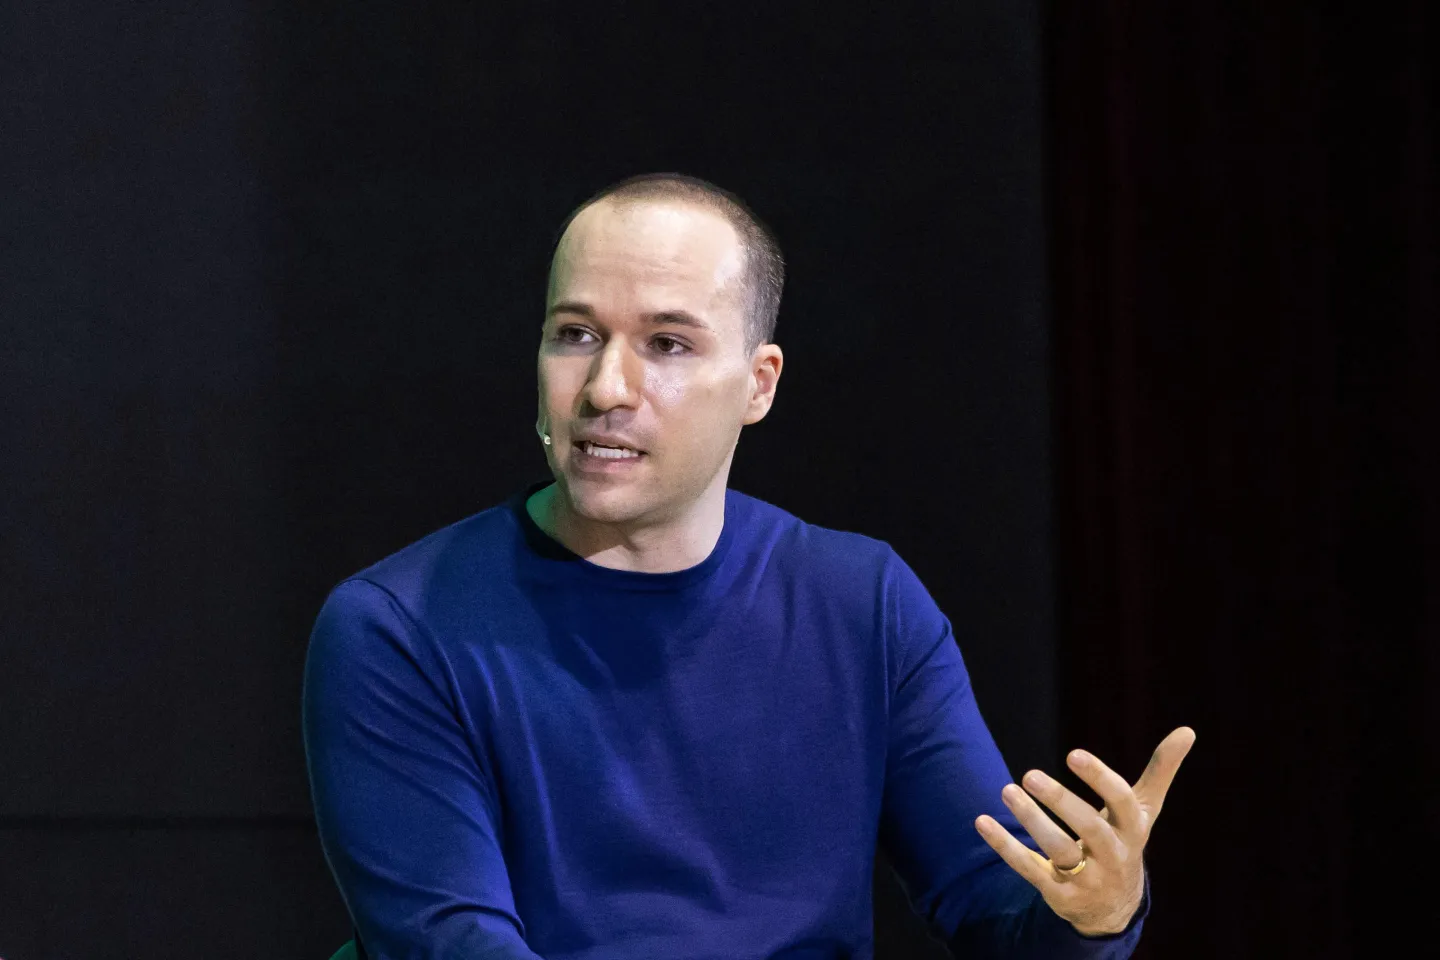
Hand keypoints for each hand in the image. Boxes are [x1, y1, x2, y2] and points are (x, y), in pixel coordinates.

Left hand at [974, 726, 1195, 935]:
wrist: (1115, 906)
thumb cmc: (1125, 840)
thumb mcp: (1145, 809)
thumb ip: (1160, 770)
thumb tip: (1187, 730)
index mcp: (1134, 830)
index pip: (1122, 803)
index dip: (1099, 778)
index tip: (1073, 753)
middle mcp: (1114, 856)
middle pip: (1090, 828)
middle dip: (1061, 801)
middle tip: (1030, 774)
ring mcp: (1087, 879)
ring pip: (1059, 851)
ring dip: (1031, 821)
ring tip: (1006, 790)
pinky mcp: (1060, 895)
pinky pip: (1029, 870)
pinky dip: (1005, 846)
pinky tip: (982, 821)